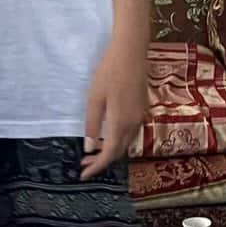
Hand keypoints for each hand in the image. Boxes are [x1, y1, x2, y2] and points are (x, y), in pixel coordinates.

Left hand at [81, 36, 147, 179]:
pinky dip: (118, 140)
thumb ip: (93, 124)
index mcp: (121, 123)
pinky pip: (131, 132)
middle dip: (102, 161)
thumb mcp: (95, 99)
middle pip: (119, 151)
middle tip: (84, 164)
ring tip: (93, 152)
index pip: (109, 154)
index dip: (97, 167)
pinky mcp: (142, 108)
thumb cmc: (109, 72)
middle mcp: (134, 123)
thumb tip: (91, 148)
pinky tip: (108, 135)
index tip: (83, 174)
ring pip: (126, 142)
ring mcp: (140, 116)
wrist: (132, 52)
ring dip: (110, 150)